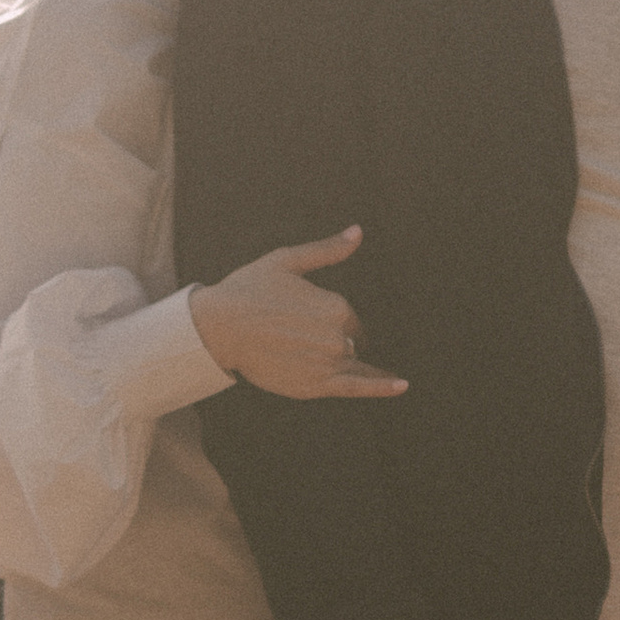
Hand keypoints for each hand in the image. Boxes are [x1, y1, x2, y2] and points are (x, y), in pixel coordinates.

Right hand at [191, 229, 406, 401]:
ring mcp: (330, 363)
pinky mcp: (317, 386)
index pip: (348, 318)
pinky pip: (358, 386)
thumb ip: (327, 251)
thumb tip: (358, 232)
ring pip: (350, 363)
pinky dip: (382, 386)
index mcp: (336, 306)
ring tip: (320, 357)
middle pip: (350, 341)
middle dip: (333, 339)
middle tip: (298, 337)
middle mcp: (338, 336)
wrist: (218, 328)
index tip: (306, 320)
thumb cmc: (249, 290)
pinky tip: (401, 385)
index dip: (330, 320)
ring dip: (343, 361)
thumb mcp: (287, 261)